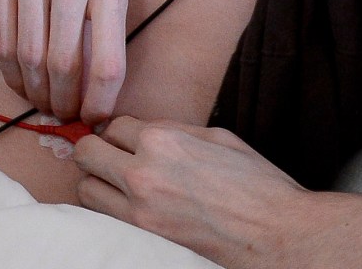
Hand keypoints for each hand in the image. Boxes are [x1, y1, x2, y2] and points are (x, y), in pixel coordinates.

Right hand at [0, 0, 129, 122]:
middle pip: (65, 65)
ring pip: (30, 58)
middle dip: (65, 103)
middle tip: (64, 116)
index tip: (96, 119)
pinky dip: (11, 71)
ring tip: (43, 103)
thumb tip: (99, 88)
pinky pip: (2, 40)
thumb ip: (105, 23)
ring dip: (36, 92)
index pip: (109, 62)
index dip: (102, 103)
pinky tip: (20, 81)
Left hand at [73, 116, 314, 267]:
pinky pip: (102, 217)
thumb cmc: (256, 183)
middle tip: (113, 158)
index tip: (129, 141)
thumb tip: (145, 130)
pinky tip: (126, 205)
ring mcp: (140, 209)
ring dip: (97, 181)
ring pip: (85, 187)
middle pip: (87, 152)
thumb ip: (173, 130)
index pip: (113, 125)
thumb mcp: (217, 137)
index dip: (121, 132)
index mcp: (163, 140)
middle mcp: (143, 172)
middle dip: (97, 150)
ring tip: (118, 184)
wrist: (276, 232)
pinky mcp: (144, 237)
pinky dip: (106, 208)